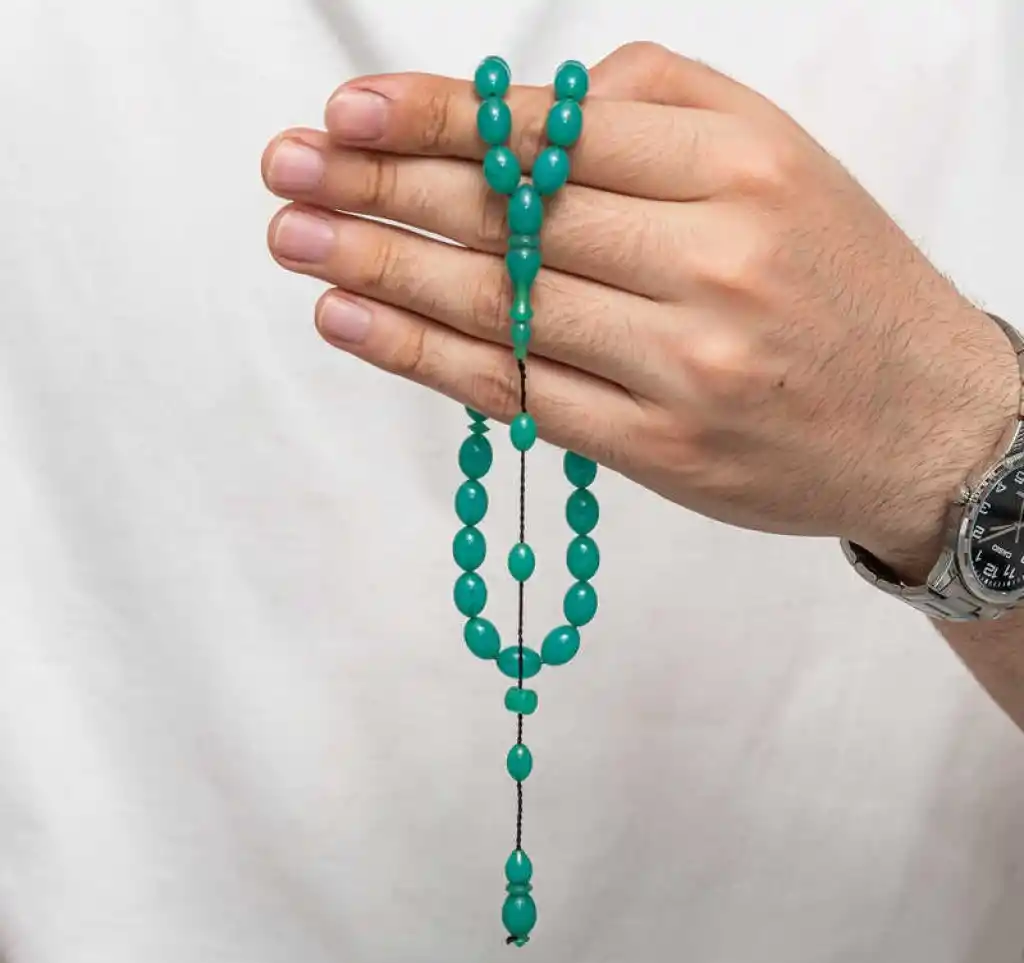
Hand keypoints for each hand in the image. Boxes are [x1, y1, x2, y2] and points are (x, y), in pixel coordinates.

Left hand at [262, 42, 1017, 577]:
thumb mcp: (780, 161)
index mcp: (739, 172)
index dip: (438, 120)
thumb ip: (659, 113)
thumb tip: (524, 112)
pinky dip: (424, 357)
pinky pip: (518, 393)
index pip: (552, 136)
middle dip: (382, 188)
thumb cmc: (839, 285)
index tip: (347, 111)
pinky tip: (355, 321)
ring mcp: (680, 365)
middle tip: (287, 171)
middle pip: (511, 218)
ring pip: (500, 308)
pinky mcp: (658, 447)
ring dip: (381, 269)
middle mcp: (710, 264)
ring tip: (296, 240)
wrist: (925, 420)